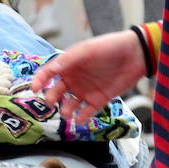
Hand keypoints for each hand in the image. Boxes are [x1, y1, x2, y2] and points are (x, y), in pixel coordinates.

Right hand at [30, 31, 145, 125]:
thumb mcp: (86, 50)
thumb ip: (68, 60)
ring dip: (65, 111)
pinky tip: (80, 121)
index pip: (48, 73)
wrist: (134, 55)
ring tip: (66, 114)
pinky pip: (86, 113)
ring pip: (69, 105)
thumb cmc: (108, 47)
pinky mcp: (99, 100)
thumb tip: (51, 69)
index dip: (39, 80)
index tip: (34, 89)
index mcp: (68, 65)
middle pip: (56, 91)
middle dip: (51, 98)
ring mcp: (85, 91)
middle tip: (50, 102)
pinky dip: (82, 118)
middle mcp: (74, 79)